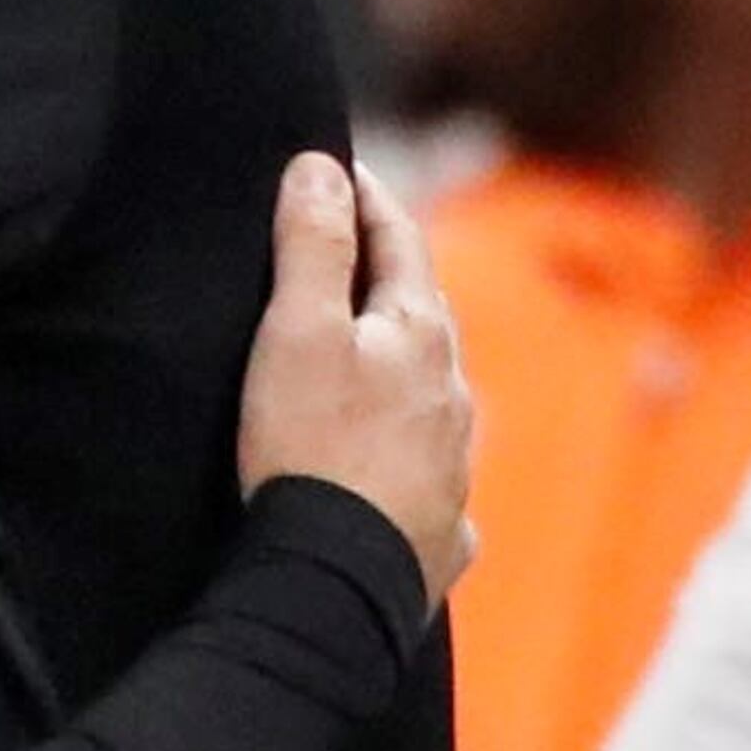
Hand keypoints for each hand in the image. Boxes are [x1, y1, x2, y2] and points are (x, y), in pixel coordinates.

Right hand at [237, 154, 475, 613]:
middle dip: (386, 282)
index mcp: (420, 332)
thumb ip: (312, 244)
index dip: (364, 196)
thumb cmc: (312, 451)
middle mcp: (453, 393)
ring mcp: (454, 465)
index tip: (336, 167)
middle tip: (349, 258)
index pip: (398, 238)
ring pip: (434, 398)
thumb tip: (321, 167)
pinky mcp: (441, 532)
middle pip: (422, 316)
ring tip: (367, 368)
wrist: (336, 583)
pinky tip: (400, 479)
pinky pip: (432, 484)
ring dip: (404, 373)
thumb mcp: (296, 331)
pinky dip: (413, 464)